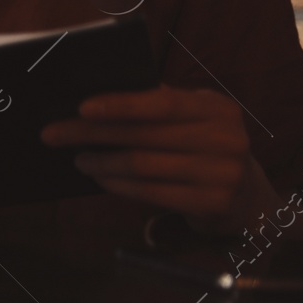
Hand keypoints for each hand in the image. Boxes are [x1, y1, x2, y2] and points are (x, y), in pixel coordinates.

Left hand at [40, 86, 293, 235]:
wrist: (248, 195)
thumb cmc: (202, 144)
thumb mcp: (191, 118)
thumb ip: (156, 103)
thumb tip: (93, 97)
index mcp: (217, 108)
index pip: (161, 102)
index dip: (119, 104)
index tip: (80, 107)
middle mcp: (227, 139)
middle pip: (143, 135)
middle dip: (91, 134)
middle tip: (54, 134)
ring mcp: (224, 174)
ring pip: (143, 165)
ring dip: (101, 162)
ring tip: (77, 158)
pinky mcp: (214, 204)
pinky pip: (152, 193)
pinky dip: (119, 185)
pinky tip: (100, 178)